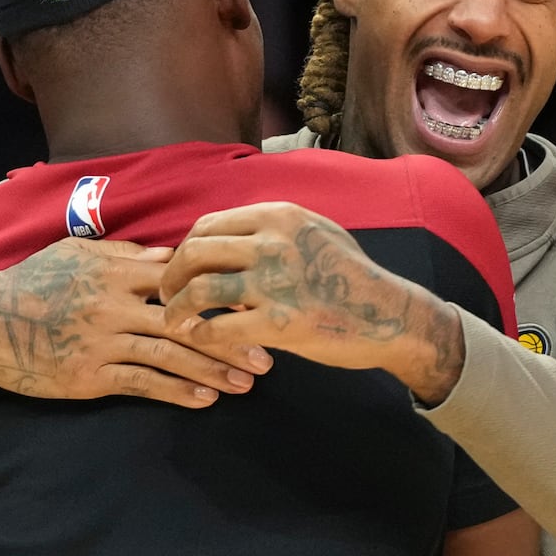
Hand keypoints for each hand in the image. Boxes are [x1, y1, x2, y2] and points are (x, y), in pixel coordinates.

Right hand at [0, 237, 270, 404]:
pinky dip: (176, 391)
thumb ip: (124, 256)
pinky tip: (204, 400)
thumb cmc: (32, 284)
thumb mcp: (75, 256)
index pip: (182, 279)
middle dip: (231, 340)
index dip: (221, 293)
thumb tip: (170, 254)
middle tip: (268, 357)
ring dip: (212, 371)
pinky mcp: (88, 373)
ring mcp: (102, 339)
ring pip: (169, 355)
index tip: (257, 306)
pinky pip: (141, 383)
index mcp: (116, 270)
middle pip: (186, 321)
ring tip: (245, 383)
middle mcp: (113, 303)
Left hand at [157, 202, 465, 400]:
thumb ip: (275, 227)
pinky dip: (201, 335)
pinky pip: (219, 328)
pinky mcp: (279, 322)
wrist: (390, 315)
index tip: (179, 268)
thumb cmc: (353, 277)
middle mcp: (272, 242)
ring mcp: (275, 282)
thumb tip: (230, 233)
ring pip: (200, 289)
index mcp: (279, 215)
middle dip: (171, 276)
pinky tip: (199, 340)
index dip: (185, 248)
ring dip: (177, 308)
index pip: (208, 225)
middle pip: (195, 253)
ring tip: (173, 321)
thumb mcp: (317, 230)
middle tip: (165, 295)